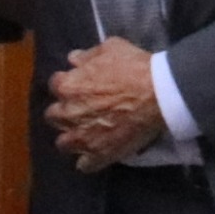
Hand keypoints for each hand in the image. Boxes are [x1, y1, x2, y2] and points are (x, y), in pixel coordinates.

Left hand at [47, 37, 170, 170]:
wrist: (160, 93)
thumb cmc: (135, 67)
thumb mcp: (110, 48)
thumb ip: (87, 55)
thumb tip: (73, 59)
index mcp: (67, 86)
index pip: (55, 85)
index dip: (67, 85)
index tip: (79, 86)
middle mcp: (68, 113)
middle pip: (54, 116)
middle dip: (65, 113)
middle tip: (82, 110)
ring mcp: (81, 137)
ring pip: (64, 143)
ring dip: (72, 138)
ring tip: (88, 135)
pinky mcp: (98, 154)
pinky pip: (84, 165)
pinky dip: (89, 160)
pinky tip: (98, 153)